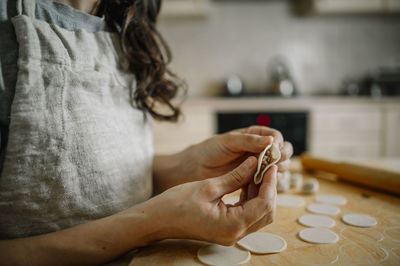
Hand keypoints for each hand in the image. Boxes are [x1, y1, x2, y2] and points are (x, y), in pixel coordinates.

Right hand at [145, 157, 277, 244]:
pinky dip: (250, 199)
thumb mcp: (209, 186)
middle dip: (269, 188)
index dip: (270, 183)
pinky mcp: (227, 230)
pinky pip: (247, 215)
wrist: (158, 219)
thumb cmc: (177, 204)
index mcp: (232, 225)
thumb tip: (255, 163)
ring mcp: (231, 234)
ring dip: (260, 193)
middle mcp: (235, 234)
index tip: (270, 165)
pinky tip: (245, 183)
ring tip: (257, 172)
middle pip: (266, 212)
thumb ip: (236, 176)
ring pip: (258, 214)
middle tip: (266, 167)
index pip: (264, 204)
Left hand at [192, 126, 292, 179]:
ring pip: (278, 167)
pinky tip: (261, 183)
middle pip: (282, 152)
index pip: (276, 136)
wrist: (196, 168)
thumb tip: (271, 140)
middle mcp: (259, 150)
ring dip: (276, 170)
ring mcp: (258, 165)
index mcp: (255, 135)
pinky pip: (267, 181)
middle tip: (274, 163)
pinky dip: (267, 182)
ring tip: (267, 173)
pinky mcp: (253, 180)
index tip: (275, 149)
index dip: (278, 143)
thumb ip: (249, 141)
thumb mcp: (229, 141)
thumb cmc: (210, 149)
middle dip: (282, 157)